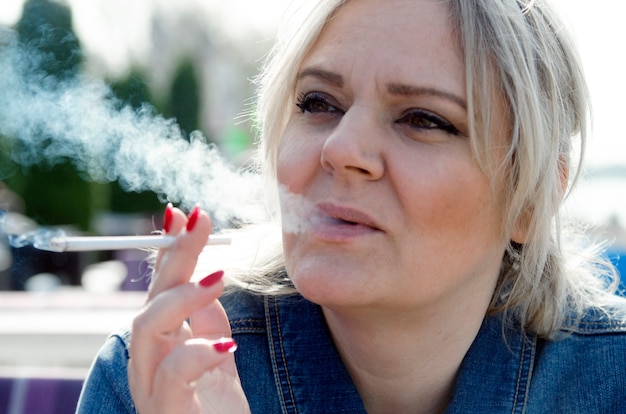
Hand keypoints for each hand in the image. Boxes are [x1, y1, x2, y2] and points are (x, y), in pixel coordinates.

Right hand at [127, 204, 249, 412]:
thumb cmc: (217, 405)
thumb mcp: (216, 351)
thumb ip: (207, 317)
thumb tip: (208, 270)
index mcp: (161, 343)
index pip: (160, 287)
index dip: (169, 250)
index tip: (184, 214)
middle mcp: (148, 360)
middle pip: (151, 298)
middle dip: (175, 256)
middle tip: (200, 222)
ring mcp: (151, 387)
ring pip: (147, 329)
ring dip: (182, 297)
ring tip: (219, 277)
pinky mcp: (166, 411)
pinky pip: (172, 377)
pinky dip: (196, 354)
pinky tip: (225, 343)